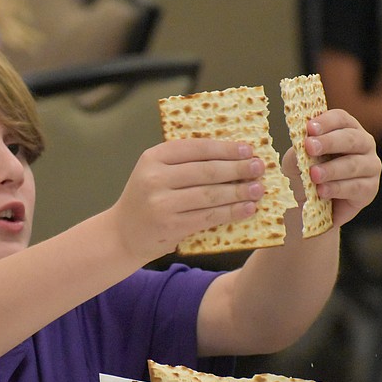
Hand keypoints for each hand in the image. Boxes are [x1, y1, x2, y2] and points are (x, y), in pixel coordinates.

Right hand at [110, 139, 264, 262]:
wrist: (123, 234)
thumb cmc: (147, 199)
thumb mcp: (156, 173)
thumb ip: (184, 163)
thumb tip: (232, 156)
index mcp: (153, 157)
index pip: (196, 148)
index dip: (225, 148)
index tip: (248, 149)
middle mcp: (155, 177)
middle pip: (206, 171)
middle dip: (237, 169)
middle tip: (259, 167)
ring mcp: (162, 203)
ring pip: (210, 195)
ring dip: (238, 192)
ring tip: (258, 189)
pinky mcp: (171, 225)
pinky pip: (208, 216)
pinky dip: (231, 212)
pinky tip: (247, 209)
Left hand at [300, 108, 380, 226]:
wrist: (311, 205)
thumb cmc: (306, 175)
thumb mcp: (295, 162)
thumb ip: (297, 153)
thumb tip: (299, 147)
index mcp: (346, 129)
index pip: (341, 118)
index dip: (326, 121)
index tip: (309, 127)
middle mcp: (363, 144)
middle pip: (351, 138)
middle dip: (329, 142)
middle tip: (309, 147)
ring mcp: (370, 166)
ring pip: (354, 164)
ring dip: (332, 169)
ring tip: (313, 175)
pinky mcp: (370, 189)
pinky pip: (356, 187)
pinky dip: (337, 189)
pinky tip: (322, 191)